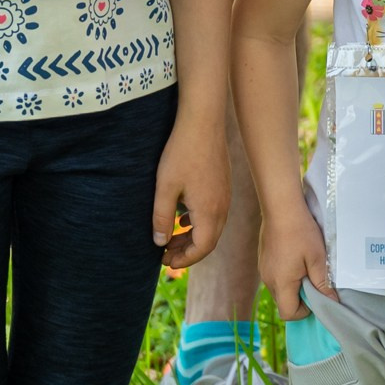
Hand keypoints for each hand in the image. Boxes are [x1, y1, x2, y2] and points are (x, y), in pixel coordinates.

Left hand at [151, 116, 229, 269]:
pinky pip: (214, 214)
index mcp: (209, 211)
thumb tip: (159, 242)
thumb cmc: (181, 153)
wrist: (203, 122)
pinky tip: (182, 218)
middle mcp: (222, 207)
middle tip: (165, 255)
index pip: (202, 248)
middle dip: (187, 252)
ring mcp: (225, 195)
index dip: (184, 260)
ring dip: (193, 237)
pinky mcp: (223, 185)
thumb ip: (161, 218)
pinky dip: (199, 223)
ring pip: (212, 228)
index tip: (165, 262)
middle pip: (208, 241)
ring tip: (171, 239)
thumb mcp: (165, 188)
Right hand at [257, 193, 334, 320]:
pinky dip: (286, 275)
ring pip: (279, 289)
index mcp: (281, 283)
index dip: (304, 312)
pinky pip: (275, 276)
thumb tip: (331, 301)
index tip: (316, 297)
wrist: (281, 208)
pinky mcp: (263, 260)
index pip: (288, 313)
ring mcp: (263, 270)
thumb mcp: (317, 259)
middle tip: (315, 280)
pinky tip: (296, 257)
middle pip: (283, 302)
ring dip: (293, 285)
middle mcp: (268, 280)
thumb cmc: (301, 233)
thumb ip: (323, 283)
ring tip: (306, 266)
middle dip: (300, 298)